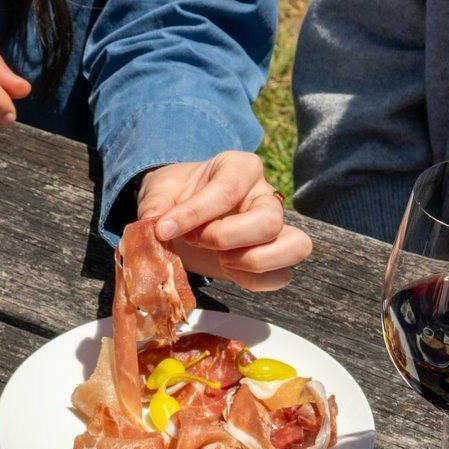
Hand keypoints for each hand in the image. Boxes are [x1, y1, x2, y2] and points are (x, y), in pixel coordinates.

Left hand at [140, 153, 312, 291]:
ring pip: (295, 247)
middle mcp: (265, 196)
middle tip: (194, 241)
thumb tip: (153, 228)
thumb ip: (155, 206)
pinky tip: (227, 270)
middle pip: (270, 221)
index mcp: (240, 168)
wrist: (181, 215)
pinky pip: (282, 276)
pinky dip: (254, 281)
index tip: (162, 229)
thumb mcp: (160, 192)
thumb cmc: (176, 197)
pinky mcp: (272, 257)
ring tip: (220, 260)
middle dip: (226, 238)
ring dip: (252, 262)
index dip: (195, 213)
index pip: (228, 189)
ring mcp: (275, 228)